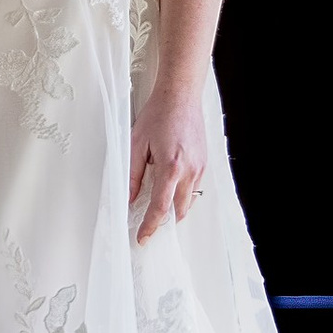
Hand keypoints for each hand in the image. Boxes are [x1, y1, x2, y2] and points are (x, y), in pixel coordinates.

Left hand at [130, 77, 208, 241]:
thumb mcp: (136, 144)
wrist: (181, 95)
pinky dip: (181, 192)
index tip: (143, 237)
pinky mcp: (203, 162)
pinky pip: (193, 187)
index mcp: (171, 166)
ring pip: (188, 200)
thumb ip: (132, 174)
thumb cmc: (159, 114)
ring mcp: (200, 167)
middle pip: (178, 210)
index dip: (150, 226)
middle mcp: (189, 170)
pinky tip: (170, 185)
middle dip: (164, 220)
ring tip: (158, 204)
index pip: (160, 207)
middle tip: (148, 225)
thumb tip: (129, 197)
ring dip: (174, 207)